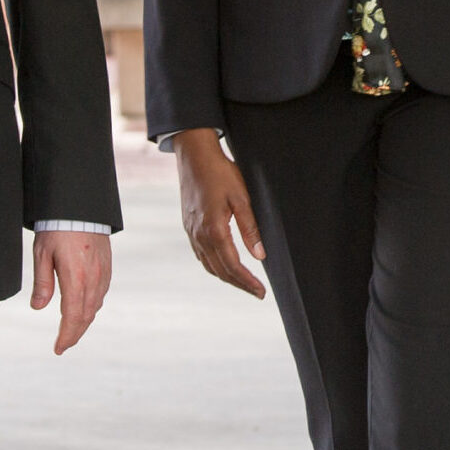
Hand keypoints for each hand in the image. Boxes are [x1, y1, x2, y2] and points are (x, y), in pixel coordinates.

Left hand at [30, 231, 111, 353]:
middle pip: (86, 316)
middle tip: (64, 344)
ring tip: (72, 329)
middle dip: (75, 333)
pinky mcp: (107, 265)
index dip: (66, 336)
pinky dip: (93, 305)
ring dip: (84, 321)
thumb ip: (42, 283)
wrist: (79, 205)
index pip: (73, 317)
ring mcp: (103, 271)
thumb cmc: (57, 227)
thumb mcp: (42, 254)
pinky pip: (101, 292)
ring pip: (96, 305)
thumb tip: (38, 308)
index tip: (58, 348)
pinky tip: (85, 307)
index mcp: (76, 278)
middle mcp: (93, 278)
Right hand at [174, 129, 266, 297]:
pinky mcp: (188, 227)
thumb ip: (250, 228)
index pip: (233, 266)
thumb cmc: (221, 173)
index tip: (261, 292)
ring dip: (226, 277)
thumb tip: (260, 256)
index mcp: (214, 230)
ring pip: (209, 265)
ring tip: (243, 282)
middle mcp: (200, 236)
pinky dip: (214, 265)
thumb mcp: (241, 198)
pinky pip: (201, 255)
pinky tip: (223, 265)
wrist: (194, 156)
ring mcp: (191, 233)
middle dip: (239, 284)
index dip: (248, 282)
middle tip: (257, 292)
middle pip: (220, 271)